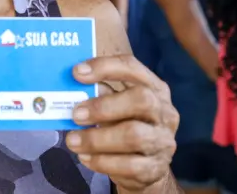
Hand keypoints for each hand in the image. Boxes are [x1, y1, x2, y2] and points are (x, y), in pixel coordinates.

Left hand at [65, 55, 178, 192]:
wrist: (146, 169)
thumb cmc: (126, 126)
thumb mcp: (117, 106)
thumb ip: (102, 94)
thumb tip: (75, 84)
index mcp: (154, 88)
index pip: (133, 68)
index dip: (105, 66)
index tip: (76, 72)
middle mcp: (164, 112)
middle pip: (141, 100)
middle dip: (103, 106)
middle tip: (75, 115)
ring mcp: (163, 141)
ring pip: (134, 136)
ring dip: (96, 139)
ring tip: (72, 140)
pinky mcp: (156, 169)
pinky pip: (129, 166)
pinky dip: (102, 161)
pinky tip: (85, 157)